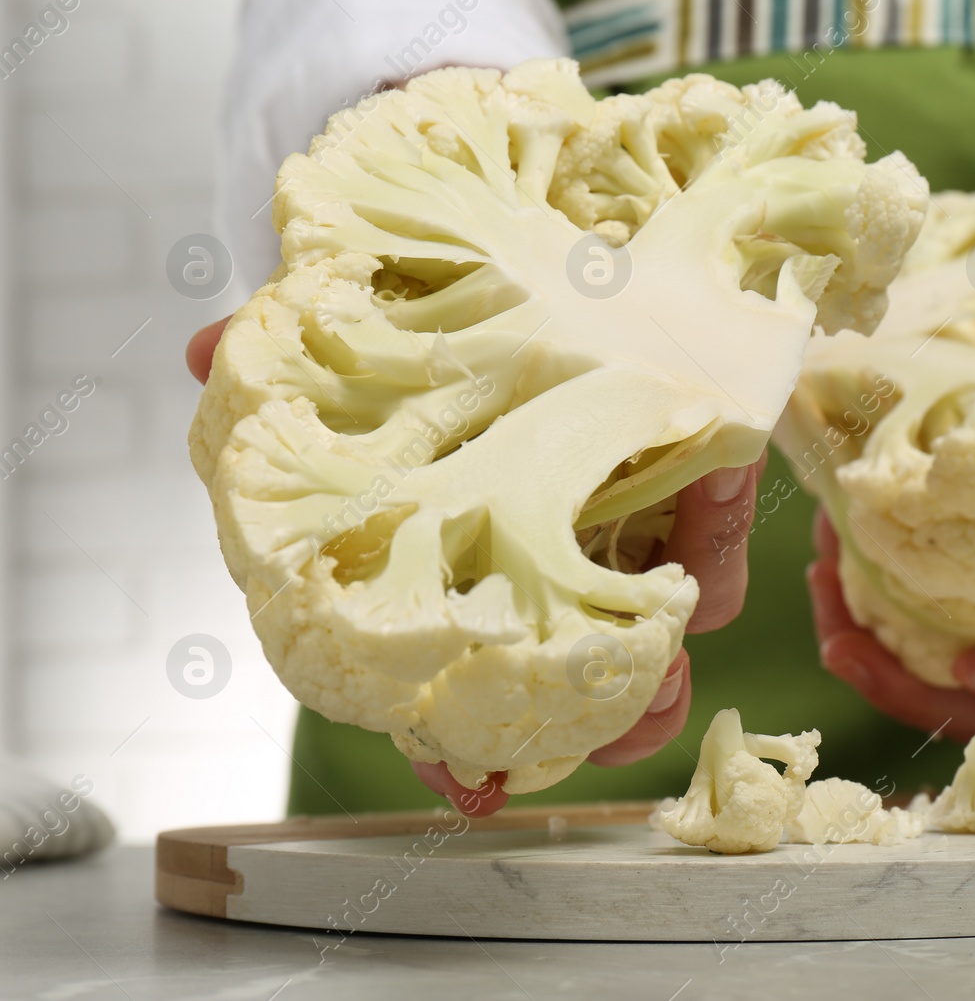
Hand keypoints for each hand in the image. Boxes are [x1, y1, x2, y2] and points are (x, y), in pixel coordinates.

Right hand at [188, 318, 766, 811]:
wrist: (605, 256)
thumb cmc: (477, 312)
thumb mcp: (377, 329)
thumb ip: (301, 349)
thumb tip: (195, 350)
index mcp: (471, 549)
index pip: (451, 667)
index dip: (451, 739)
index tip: (463, 782)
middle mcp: (546, 556)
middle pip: (560, 678)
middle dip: (571, 727)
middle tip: (579, 742)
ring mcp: (626, 536)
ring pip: (650, 637)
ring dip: (655, 664)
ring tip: (658, 671)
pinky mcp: (701, 495)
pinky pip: (716, 544)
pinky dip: (715, 526)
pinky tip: (714, 475)